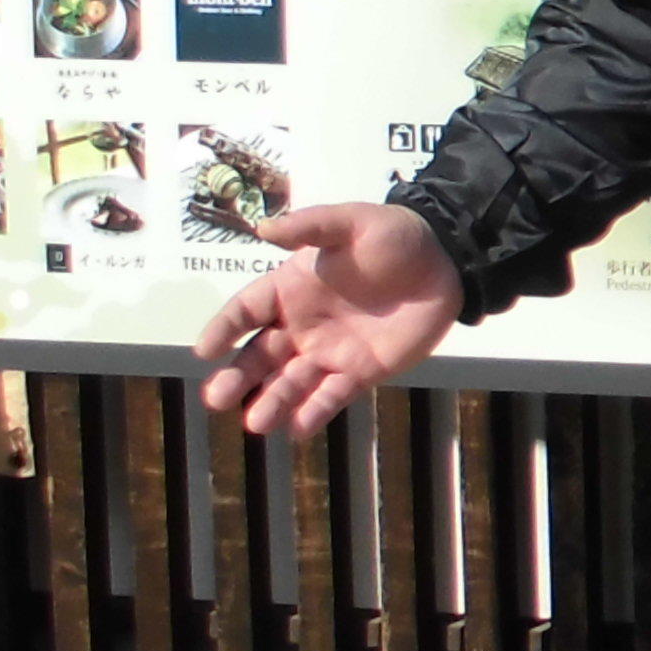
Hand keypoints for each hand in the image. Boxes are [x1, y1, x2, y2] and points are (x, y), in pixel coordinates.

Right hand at [193, 203, 462, 438]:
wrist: (445, 262)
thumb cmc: (393, 237)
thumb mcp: (351, 222)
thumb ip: (310, 226)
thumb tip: (262, 228)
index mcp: (290, 288)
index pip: (246, 310)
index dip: (224, 328)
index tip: (205, 350)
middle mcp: (301, 324)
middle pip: (260, 355)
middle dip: (238, 377)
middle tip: (216, 398)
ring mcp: (329, 351)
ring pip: (291, 382)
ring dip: (272, 402)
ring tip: (254, 423)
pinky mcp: (361, 372)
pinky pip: (332, 396)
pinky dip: (316, 412)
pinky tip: (297, 428)